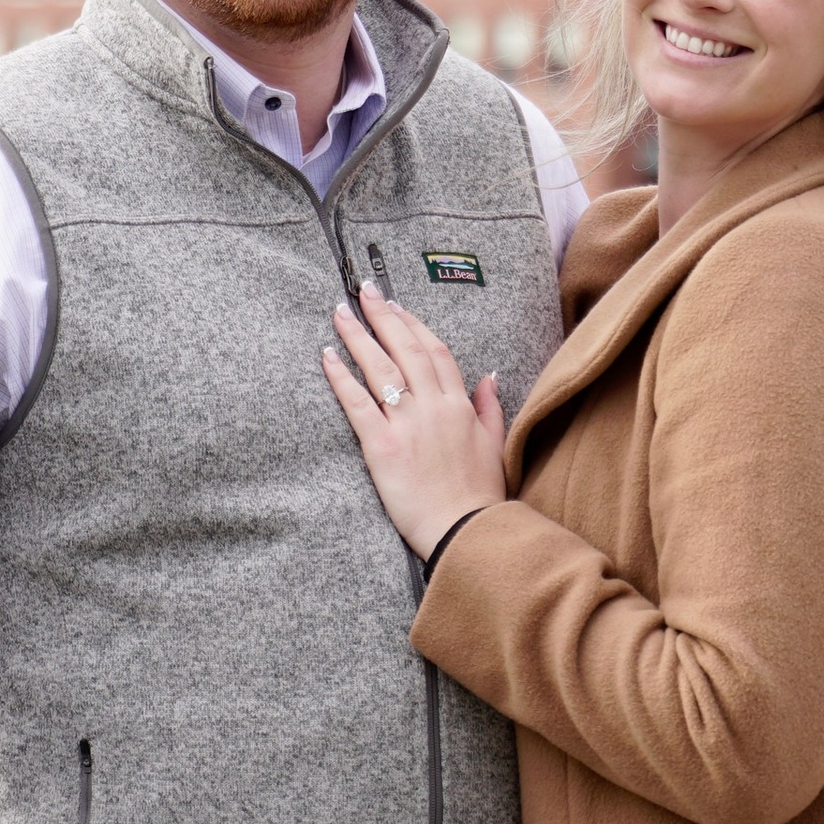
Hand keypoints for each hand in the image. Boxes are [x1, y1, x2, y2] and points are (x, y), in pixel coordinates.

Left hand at [323, 284, 508, 564]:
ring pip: (380, 368)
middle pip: (405, 349)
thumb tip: (490, 375)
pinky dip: (341, 377)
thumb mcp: (495, 445)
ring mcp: (408, 424)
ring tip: (340, 312)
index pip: (435, 352)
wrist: (466, 531)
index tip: (397, 308)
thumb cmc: (480, 495)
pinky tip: (328, 356)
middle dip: (383, 316)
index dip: (414, 326)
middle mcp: (434, 407)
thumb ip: (491, 407)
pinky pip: (358, 403)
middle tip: (363, 291)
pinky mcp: (382, 446)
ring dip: (358, 336)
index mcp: (460, 405)